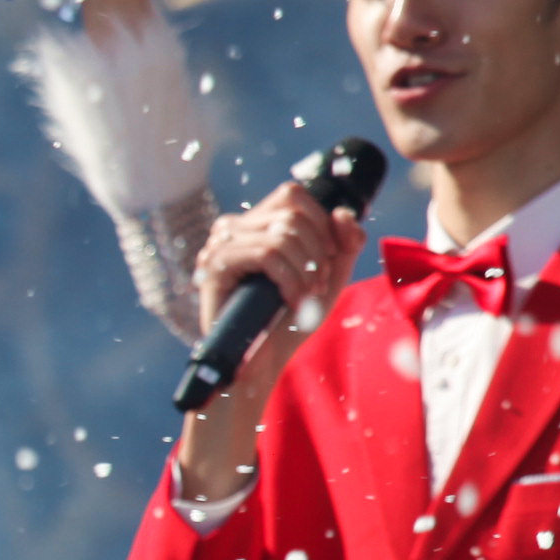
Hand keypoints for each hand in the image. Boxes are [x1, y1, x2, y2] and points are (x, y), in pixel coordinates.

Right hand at [177, 181, 364, 499]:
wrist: (258, 364)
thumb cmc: (288, 323)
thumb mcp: (328, 278)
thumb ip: (344, 244)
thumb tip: (344, 213)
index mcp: (256, 225)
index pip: (294, 194)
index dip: (322, 221)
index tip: (326, 261)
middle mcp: (233, 229)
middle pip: (292, 210)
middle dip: (318, 248)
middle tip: (317, 284)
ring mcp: (220, 245)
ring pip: (282, 232)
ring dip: (306, 268)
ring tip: (305, 296)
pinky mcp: (214, 266)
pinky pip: (267, 254)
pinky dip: (290, 279)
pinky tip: (290, 300)